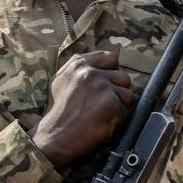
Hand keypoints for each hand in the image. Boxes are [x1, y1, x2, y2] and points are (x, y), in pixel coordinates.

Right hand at [32, 50, 135, 167]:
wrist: (55, 136)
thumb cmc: (59, 111)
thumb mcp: (61, 79)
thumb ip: (77, 63)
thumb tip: (89, 45)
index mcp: (80, 65)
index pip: (111, 58)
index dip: (111, 72)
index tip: (103, 85)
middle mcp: (91, 73)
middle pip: (123, 77)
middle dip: (117, 91)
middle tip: (100, 105)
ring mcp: (102, 88)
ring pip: (128, 94)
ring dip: (119, 106)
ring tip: (101, 114)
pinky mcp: (111, 105)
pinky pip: (125, 111)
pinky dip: (117, 120)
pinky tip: (101, 123)